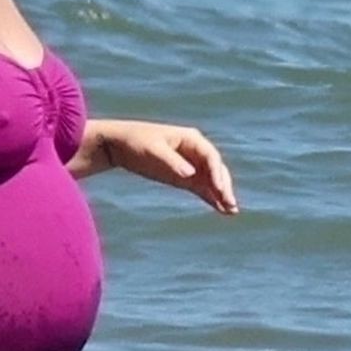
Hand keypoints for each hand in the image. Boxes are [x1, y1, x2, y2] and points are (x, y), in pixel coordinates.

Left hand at [103, 121, 238, 214]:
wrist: (119, 146)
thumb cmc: (136, 142)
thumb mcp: (153, 151)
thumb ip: (172, 162)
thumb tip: (190, 174)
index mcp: (190, 138)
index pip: (210, 157)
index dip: (217, 173)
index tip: (220, 190)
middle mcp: (195, 151)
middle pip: (216, 169)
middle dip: (224, 186)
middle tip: (231, 204)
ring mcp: (191, 165)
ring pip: (211, 181)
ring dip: (221, 195)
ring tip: (231, 211)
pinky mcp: (184, 177)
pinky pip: (202, 188)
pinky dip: (211, 198)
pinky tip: (221, 210)